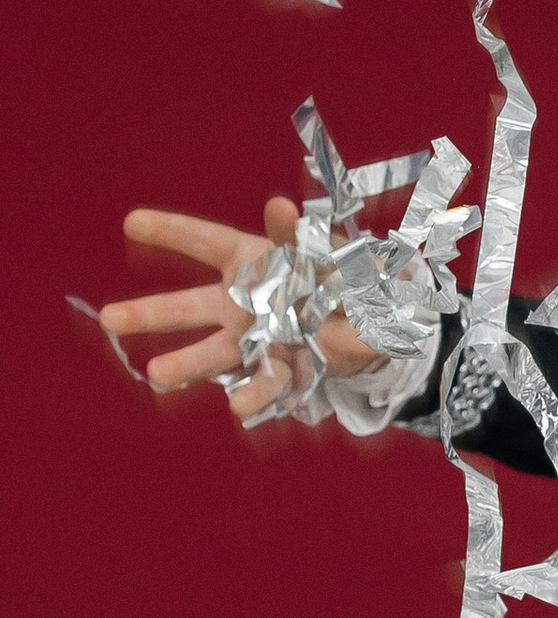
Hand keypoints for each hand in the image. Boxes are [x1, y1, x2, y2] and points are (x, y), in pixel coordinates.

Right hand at [100, 202, 363, 424]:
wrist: (386, 322)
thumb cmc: (354, 275)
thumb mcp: (337, 249)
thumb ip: (306, 237)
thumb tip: (279, 208)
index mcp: (255, 260)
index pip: (205, 241)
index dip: (170, 231)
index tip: (131, 223)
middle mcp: (245, 303)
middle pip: (190, 307)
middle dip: (150, 313)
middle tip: (109, 318)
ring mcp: (258, 340)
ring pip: (215, 353)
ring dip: (186, 363)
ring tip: (156, 375)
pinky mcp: (283, 371)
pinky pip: (265, 385)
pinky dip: (254, 396)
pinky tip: (240, 409)